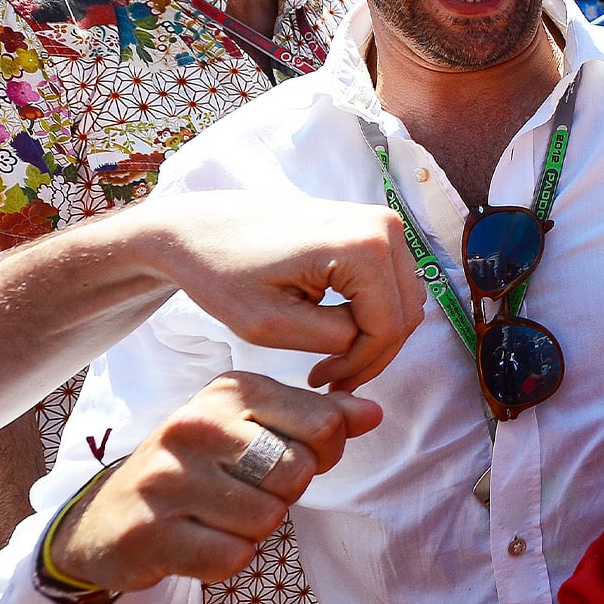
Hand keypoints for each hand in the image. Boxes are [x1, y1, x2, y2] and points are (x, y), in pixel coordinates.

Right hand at [48, 372, 380, 593]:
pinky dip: (224, 560)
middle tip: (246, 492)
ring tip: (218, 517)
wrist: (107, 519)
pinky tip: (197, 542)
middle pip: (298, 473)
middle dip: (285, 494)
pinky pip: (231, 557)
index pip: (324, 423)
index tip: (291, 458)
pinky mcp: (149, 531)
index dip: (323, 453)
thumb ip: (318, 419)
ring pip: (267, 519)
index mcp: (230, 391)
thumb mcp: (255, 428)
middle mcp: (195, 425)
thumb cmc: (198, 468)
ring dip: (253, 531)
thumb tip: (372, 412)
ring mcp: (167, 478)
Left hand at [142, 192, 426, 390]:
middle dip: (371, 354)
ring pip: (404, 301)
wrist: (199, 227)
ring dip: (374, 335)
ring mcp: (381, 223)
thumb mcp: (271, 325)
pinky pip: (390, 283)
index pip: (388, 327)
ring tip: (331, 358)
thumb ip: (333, 339)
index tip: (319, 380)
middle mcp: (384, 227)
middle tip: (330, 378)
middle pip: (405, 313)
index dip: (359, 365)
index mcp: (364, 246)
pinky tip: (336, 329)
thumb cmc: (223, 272)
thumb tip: (367, 342)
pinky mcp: (370, 228)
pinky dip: (371, 313)